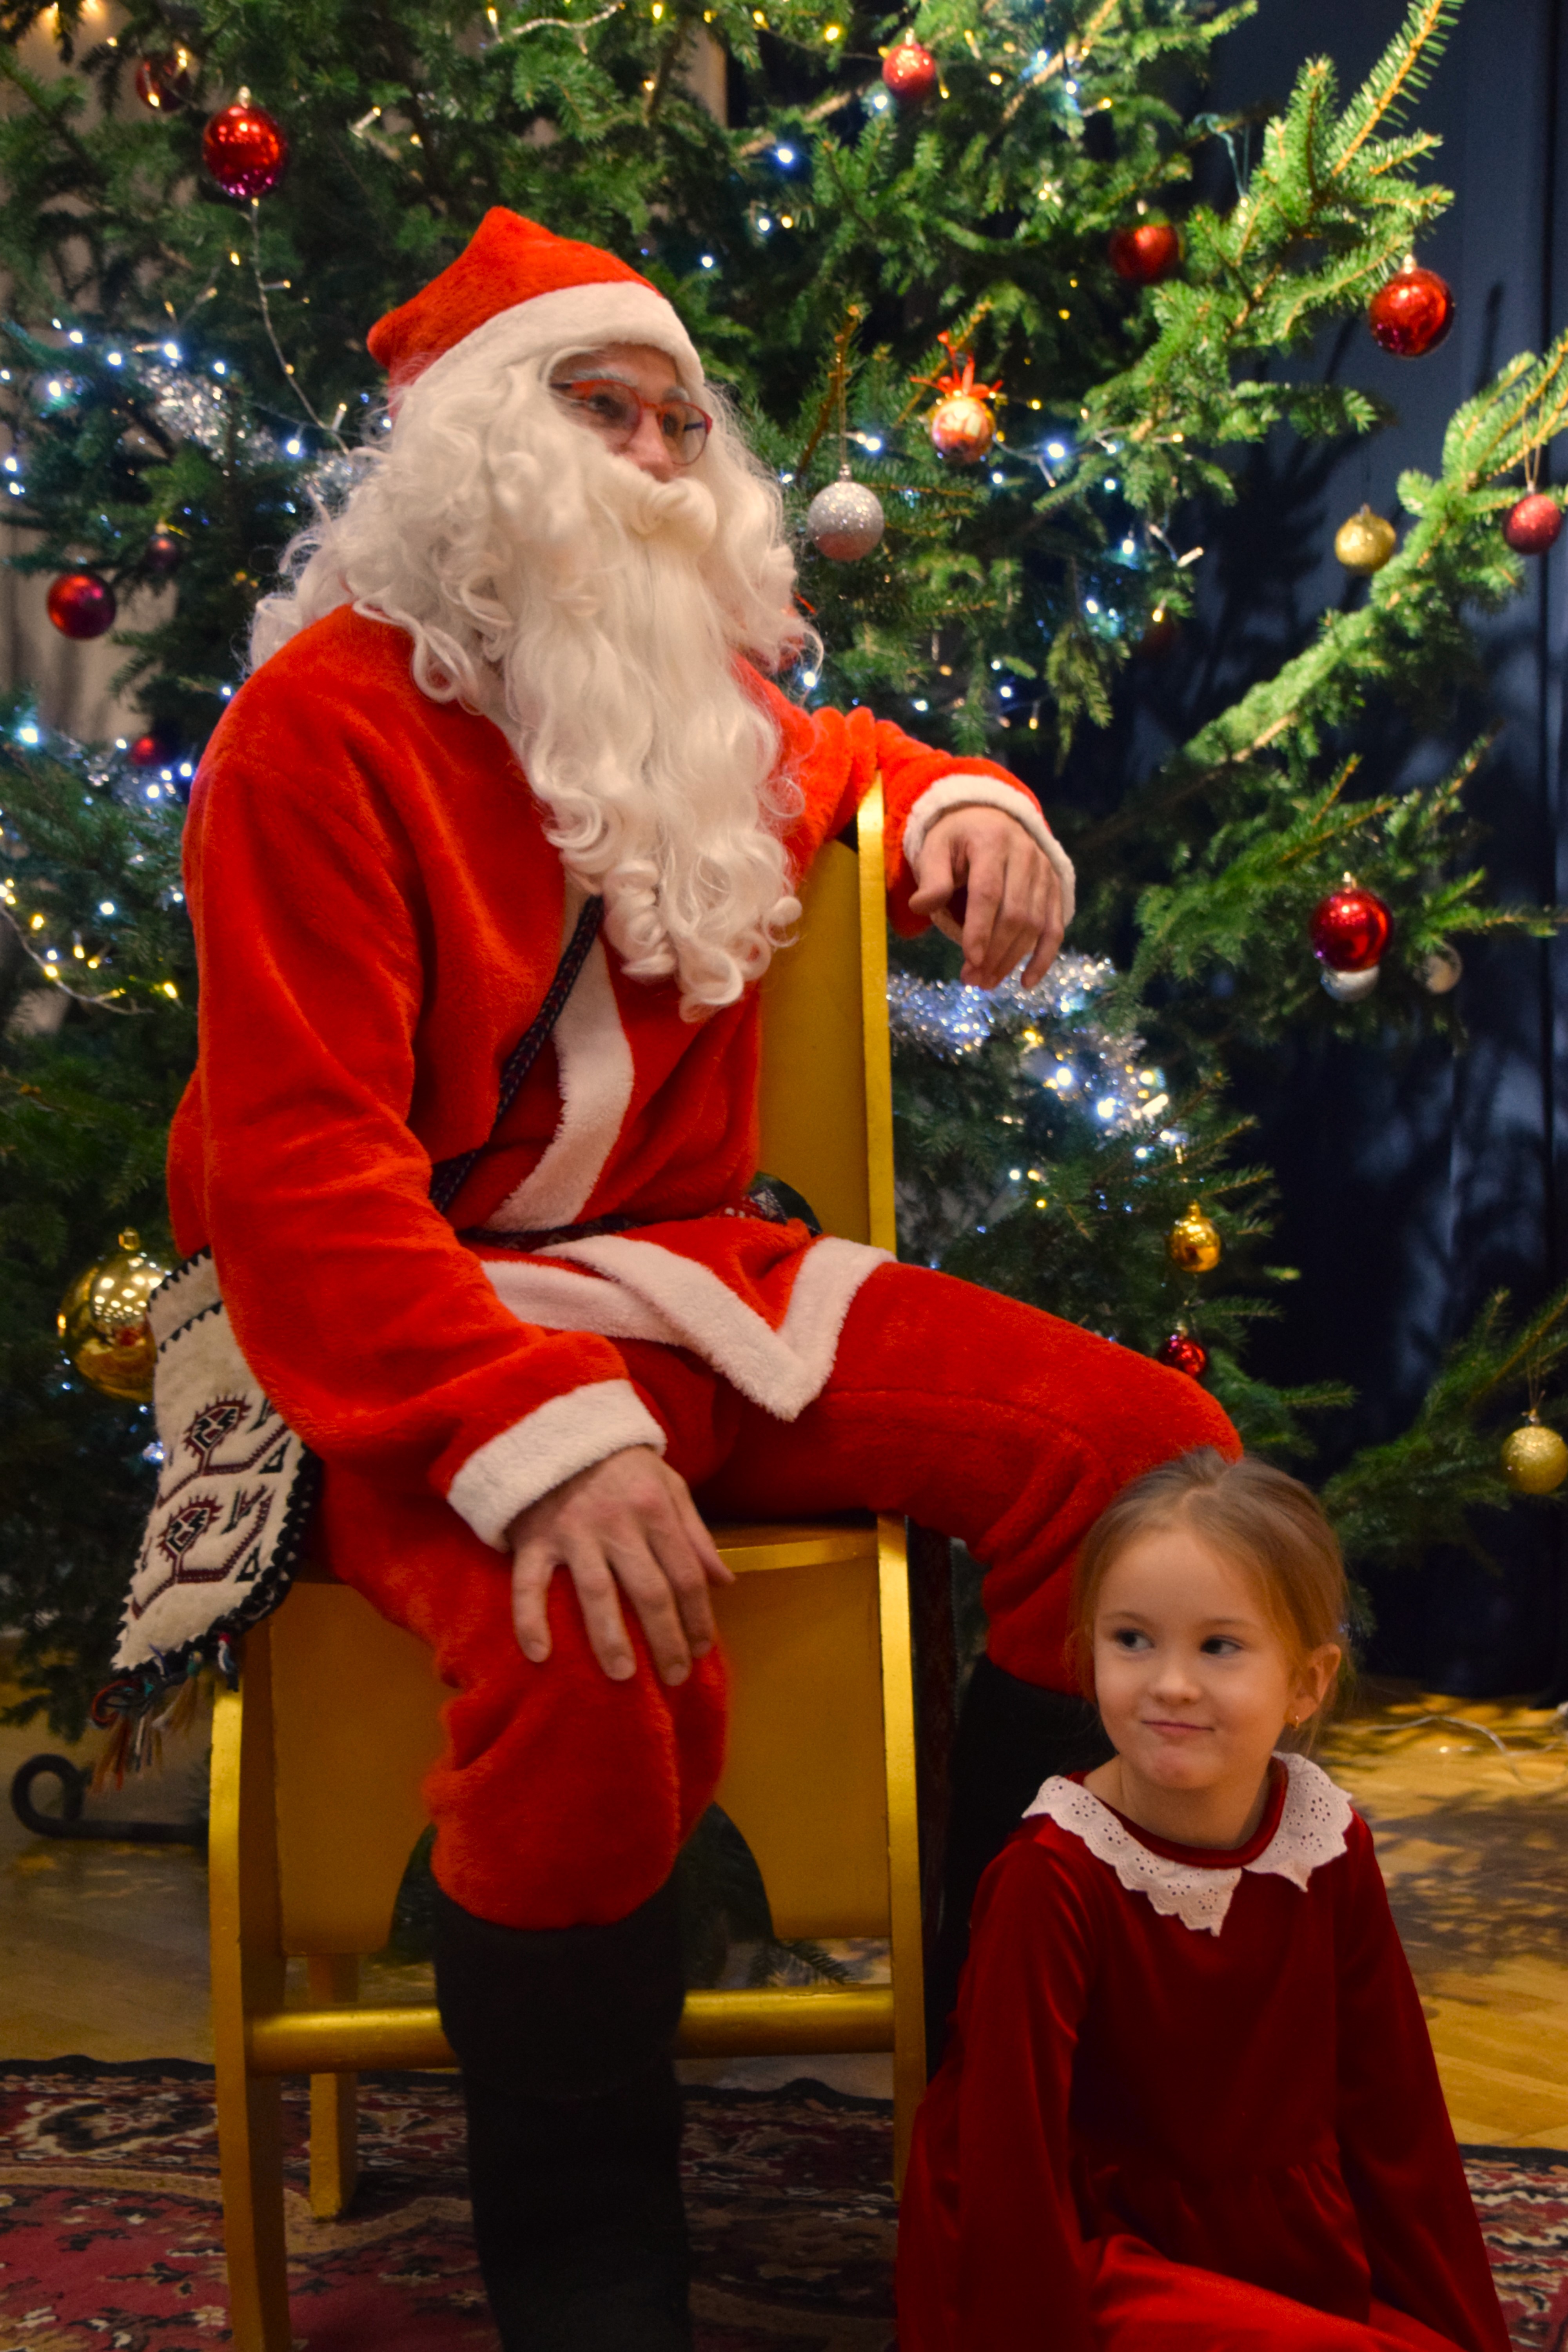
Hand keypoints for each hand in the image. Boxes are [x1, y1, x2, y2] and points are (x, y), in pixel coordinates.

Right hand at [505, 1446, 734, 1685]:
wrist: (558, 1428)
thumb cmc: (622, 1464)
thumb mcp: (670, 1485)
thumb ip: (696, 1534)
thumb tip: (724, 1581)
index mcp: (655, 1509)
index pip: (686, 1574)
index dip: (698, 1616)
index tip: (703, 1650)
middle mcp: (617, 1523)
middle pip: (649, 1590)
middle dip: (666, 1639)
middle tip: (675, 1677)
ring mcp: (573, 1532)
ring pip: (596, 1592)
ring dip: (610, 1638)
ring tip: (622, 1676)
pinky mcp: (535, 1538)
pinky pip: (529, 1584)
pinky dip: (530, 1620)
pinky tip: (539, 1655)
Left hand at [909, 806, 1063, 988]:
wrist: (992, 818)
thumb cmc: (958, 838)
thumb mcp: (936, 848)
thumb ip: (931, 877)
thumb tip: (921, 907)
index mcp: (992, 843)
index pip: (989, 892)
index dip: (981, 929)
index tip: (970, 960)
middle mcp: (1025, 856)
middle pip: (1015, 913)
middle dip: (994, 952)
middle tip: (972, 979)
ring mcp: (1044, 873)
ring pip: (1035, 925)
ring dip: (1011, 959)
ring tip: (986, 982)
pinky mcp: (1055, 888)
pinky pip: (1054, 928)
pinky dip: (1043, 957)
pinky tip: (1026, 982)